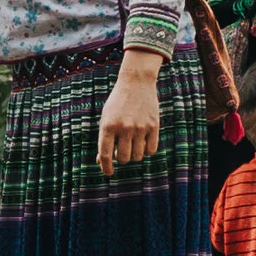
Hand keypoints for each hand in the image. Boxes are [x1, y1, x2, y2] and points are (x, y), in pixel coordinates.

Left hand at [96, 53, 163, 174]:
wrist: (136, 82)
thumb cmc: (117, 103)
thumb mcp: (106, 118)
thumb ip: (104, 138)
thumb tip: (102, 161)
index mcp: (108, 125)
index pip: (105, 154)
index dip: (106, 167)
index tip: (109, 173)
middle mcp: (124, 127)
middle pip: (123, 158)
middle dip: (121, 159)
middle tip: (121, 152)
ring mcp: (140, 127)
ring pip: (137, 156)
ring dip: (134, 155)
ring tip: (132, 146)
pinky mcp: (153, 126)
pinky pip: (151, 150)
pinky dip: (147, 151)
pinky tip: (143, 144)